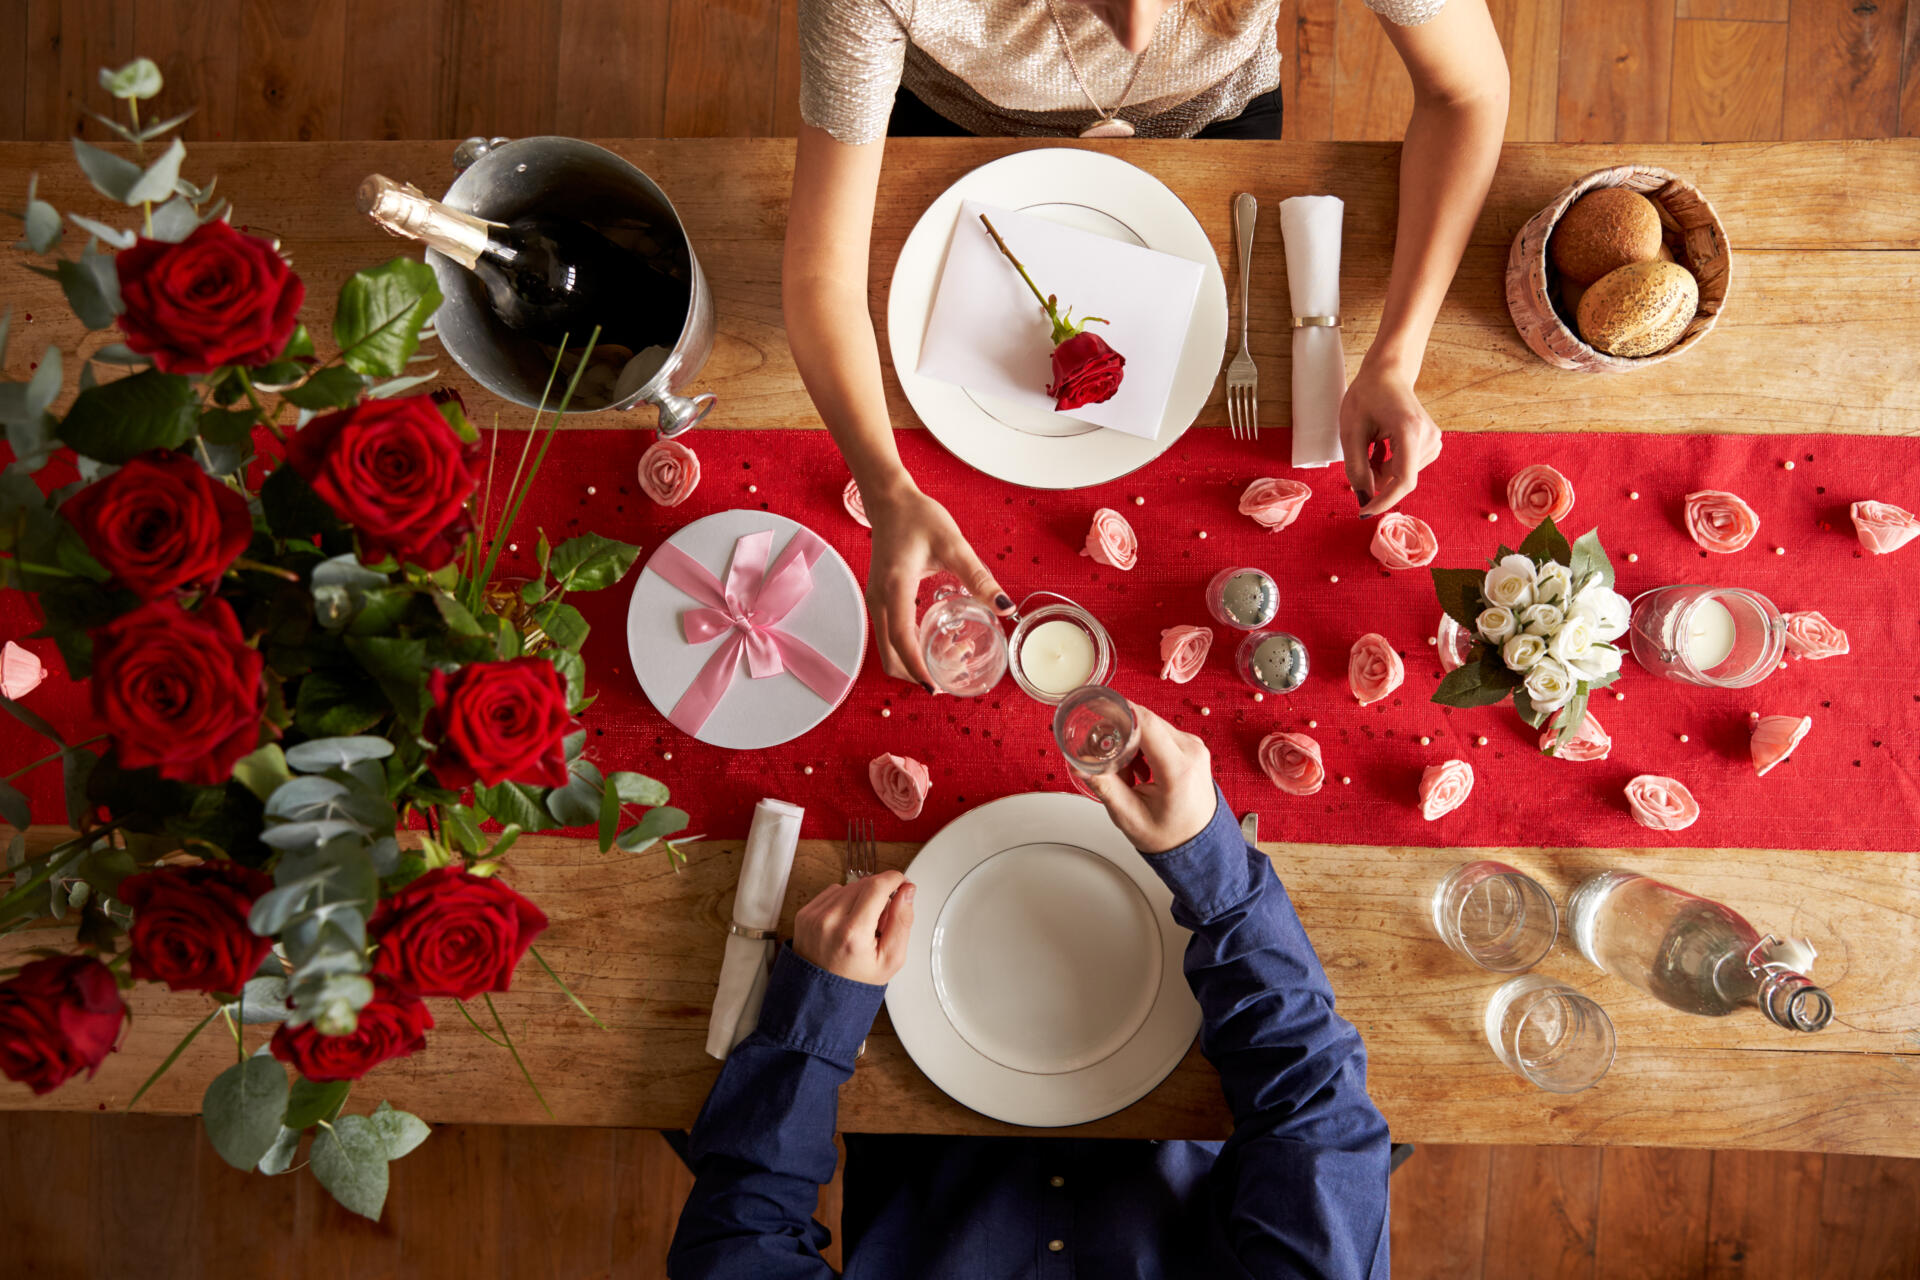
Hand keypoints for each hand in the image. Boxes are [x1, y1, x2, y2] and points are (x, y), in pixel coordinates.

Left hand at [792, 870, 915, 985]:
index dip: (894, 879)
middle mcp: (829, 921)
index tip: (902, 882)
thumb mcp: (891, 959)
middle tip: (882, 918)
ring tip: (863, 924)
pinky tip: (847, 921)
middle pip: (864, 883)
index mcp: (853, 934)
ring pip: (848, 886)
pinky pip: (832, 892)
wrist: (821, 994)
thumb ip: (903, 922)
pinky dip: (844, 900)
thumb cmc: (856, 981)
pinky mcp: (805, 913)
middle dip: (880, 892)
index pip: (877, 886)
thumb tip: (907, 891)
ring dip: (862, 896)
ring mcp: (814, 916)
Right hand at [863, 484, 1012, 687]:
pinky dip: (909, 649)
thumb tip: (1005, 606)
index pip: (902, 638)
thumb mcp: (954, 544)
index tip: (936, 687)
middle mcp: (879, 600)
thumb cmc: (918, 517)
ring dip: (913, 663)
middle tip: (950, 679)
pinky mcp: (880, 600)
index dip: (918, 667)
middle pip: (890, 654)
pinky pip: (889, 636)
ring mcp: (876, 601)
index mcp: (895, 587)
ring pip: (888, 649)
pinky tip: (938, 641)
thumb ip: (979, 577)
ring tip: (948, 659)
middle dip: (917, 673)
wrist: (890, 501)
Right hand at [1084, 704, 1218, 854]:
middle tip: (1104, 756)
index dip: (1118, 709)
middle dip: (1119, 732)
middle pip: (1146, 721)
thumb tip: (1079, 763)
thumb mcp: (1129, 816)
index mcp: (1179, 768)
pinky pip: (1160, 733)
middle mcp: (1191, 751)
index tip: (1096, 704)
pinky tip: (1139, 770)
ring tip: (1127, 774)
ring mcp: (1194, 746)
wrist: (1198, 845)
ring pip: (1151, 725)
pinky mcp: (1191, 746)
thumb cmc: (1170, 836)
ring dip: (1131, 741)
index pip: (1146, 723)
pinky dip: (1143, 745)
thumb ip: (1103, 786)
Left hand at [1339, 358, 1442, 516]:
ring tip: (1370, 446)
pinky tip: (1380, 446)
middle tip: (1358, 461)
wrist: (1388, 373)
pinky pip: (1408, 467)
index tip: (1364, 511)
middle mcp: (1429, 437)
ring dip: (1381, 471)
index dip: (1384, 501)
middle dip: (1376, 480)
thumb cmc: (1367, 396)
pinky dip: (1389, 465)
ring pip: (1404, 475)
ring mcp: (1434, 440)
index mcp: (1410, 431)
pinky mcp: (1432, 443)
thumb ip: (1356, 466)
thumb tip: (1363, 497)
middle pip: (1401, 479)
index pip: (1404, 480)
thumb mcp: (1351, 431)